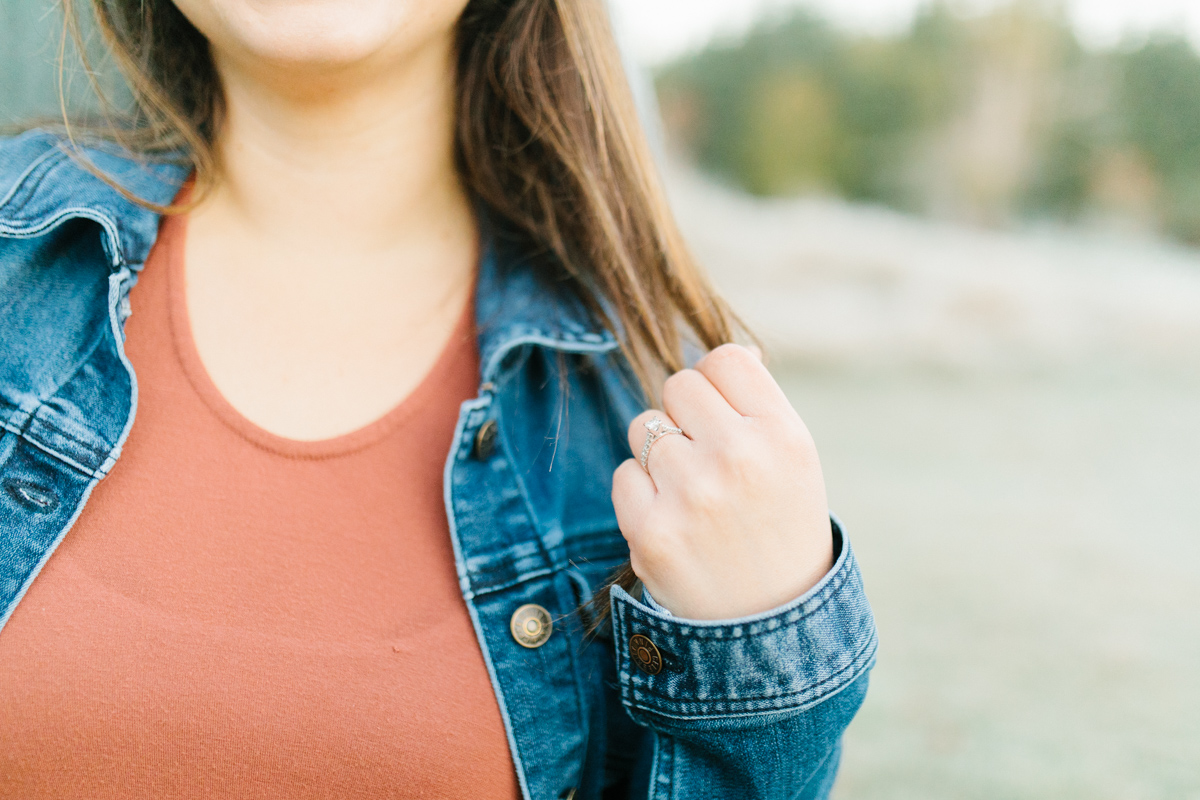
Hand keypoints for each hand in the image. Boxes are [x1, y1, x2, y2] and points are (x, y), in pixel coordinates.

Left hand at [612, 344, 833, 619]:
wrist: (772, 628)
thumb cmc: (780, 530)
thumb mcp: (795, 463)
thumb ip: (759, 406)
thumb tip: (725, 355)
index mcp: (783, 435)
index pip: (725, 359)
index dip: (717, 385)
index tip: (724, 418)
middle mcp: (740, 457)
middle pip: (678, 385)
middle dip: (684, 416)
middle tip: (706, 461)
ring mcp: (693, 495)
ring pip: (644, 428)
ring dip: (659, 456)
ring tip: (694, 498)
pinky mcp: (652, 531)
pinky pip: (623, 475)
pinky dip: (640, 495)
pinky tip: (673, 523)